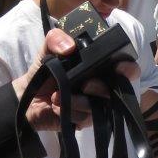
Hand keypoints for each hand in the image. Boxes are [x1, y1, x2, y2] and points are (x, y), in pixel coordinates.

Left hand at [12, 30, 138, 131]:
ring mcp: (96, 104)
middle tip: (86, 85)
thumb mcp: (48, 48)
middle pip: (120, 89)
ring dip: (79, 101)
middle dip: (103, 87)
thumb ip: (56, 38)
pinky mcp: (86, 120)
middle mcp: (103, 84)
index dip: (129, 68)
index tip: (120, 68)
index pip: (126, 66)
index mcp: (100, 65)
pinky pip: (86, 118)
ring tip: (57, 96)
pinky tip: (57, 106)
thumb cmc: (45, 70)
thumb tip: (69, 47)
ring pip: (101, 105)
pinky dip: (70, 111)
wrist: (28, 95)